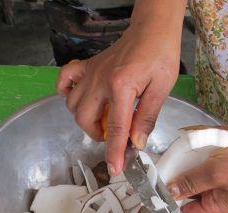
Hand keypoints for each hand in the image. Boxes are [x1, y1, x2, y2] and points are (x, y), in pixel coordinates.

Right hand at [56, 2, 184, 175]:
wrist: (152, 29)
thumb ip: (147, 117)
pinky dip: (66, 93)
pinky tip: (79, 99)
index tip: (114, 169)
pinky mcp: (88, 66)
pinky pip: (65, 80)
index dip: (115, 152)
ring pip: (72, 104)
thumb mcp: (161, 88)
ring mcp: (91, 72)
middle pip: (84, 119)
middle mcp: (100, 80)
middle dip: (97, 134)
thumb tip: (137, 142)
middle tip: (113, 135)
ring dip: (85, 119)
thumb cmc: (160, 55)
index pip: (116, 128)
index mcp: (121, 87)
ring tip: (102, 120)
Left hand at [149, 113, 227, 212]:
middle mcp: (219, 191)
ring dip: (183, 164)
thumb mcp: (217, 175)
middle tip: (151, 177)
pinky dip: (194, 149)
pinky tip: (185, 140)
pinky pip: (202, 155)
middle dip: (171, 184)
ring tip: (165, 157)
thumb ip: (191, 182)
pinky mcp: (223, 156)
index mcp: (219, 204)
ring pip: (194, 172)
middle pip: (188, 192)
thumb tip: (169, 192)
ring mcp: (221, 172)